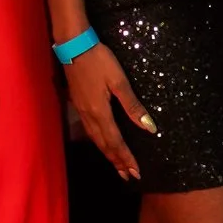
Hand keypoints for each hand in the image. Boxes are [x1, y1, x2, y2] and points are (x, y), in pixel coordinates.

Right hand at [63, 43, 155, 182]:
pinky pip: (90, 131)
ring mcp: (81, 111)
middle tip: (128, 176)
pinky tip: (101, 143)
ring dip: (107, 154)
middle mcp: (89, 116)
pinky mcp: (78, 104)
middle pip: (104, 145)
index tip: (136, 173)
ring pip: (96, 139)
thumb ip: (132, 105)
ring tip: (117, 166)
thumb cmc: (99, 60)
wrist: (73, 46)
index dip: (126, 158)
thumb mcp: (119, 81)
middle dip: (117, 162)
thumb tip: (149, 128)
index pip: (116, 142)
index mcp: (100, 112)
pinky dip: (99, 142)